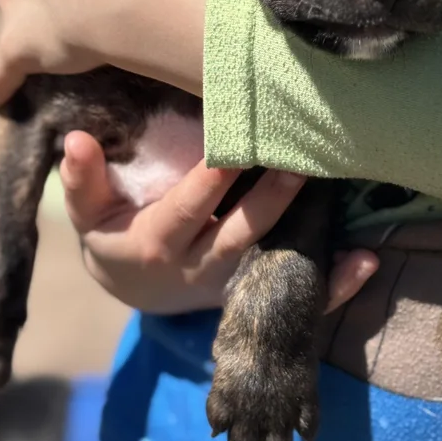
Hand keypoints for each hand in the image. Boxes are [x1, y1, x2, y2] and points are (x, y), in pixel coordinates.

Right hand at [61, 131, 379, 314]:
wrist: (131, 287)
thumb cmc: (113, 232)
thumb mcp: (87, 210)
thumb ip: (82, 177)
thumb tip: (76, 139)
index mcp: (155, 243)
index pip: (188, 206)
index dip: (212, 177)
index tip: (235, 142)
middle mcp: (196, 270)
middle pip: (239, 234)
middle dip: (270, 198)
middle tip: (302, 161)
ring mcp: (229, 287)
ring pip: (271, 265)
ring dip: (308, 239)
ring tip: (337, 202)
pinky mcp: (252, 299)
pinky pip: (295, 301)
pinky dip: (333, 287)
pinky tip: (366, 262)